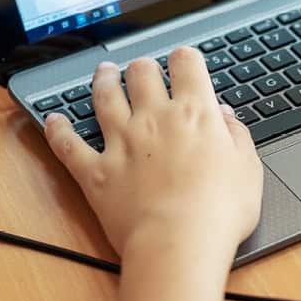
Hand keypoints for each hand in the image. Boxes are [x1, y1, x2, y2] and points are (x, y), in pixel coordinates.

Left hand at [44, 47, 261, 258]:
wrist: (179, 243)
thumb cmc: (220, 212)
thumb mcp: (248, 168)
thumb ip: (236, 135)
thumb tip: (224, 115)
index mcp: (195, 114)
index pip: (186, 64)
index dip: (185, 57)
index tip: (185, 61)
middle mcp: (154, 119)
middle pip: (141, 73)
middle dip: (143, 66)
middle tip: (143, 68)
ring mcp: (121, 143)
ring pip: (104, 97)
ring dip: (103, 80)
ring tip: (104, 72)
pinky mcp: (97, 172)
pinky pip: (69, 145)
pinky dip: (58, 130)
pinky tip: (53, 120)